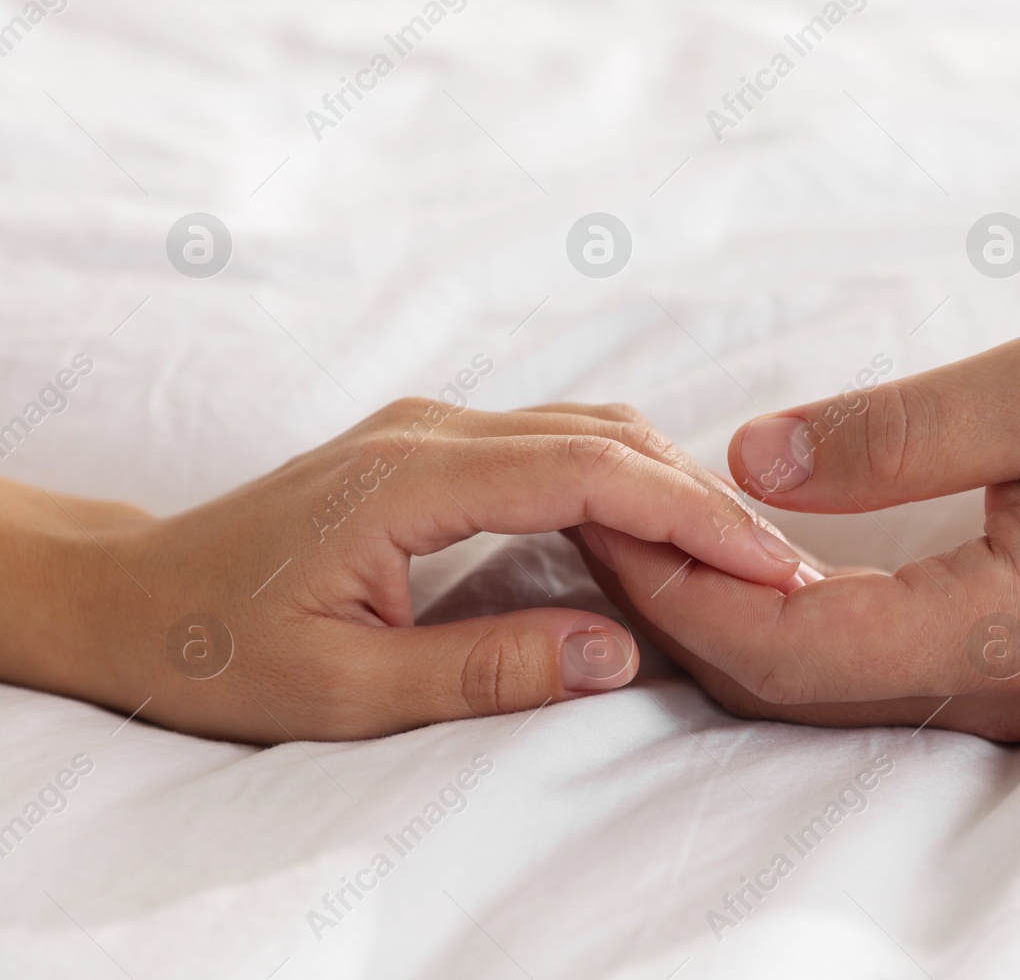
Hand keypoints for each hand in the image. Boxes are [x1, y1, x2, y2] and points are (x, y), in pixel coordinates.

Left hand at [0, 399, 807, 742]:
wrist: (136, 601)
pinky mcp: (436, 444)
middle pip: (606, 437)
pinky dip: (628, 478)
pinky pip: (559, 441)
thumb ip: (482, 669)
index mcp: (408, 479)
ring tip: (741, 555)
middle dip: (705, 500)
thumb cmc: (219, 652)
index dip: (692, 516)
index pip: (590, 473)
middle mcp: (430, 430)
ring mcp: (433, 427)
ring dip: (673, 485)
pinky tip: (664, 528)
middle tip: (784, 570)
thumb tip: (619, 652)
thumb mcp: (342, 691)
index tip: (772, 565)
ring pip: (590, 429)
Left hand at [581, 320, 1019, 740]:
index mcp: (997, 632)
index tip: (598, 504)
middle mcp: (985, 690)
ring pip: (805, 686)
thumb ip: (898, 431)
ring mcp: (993, 692)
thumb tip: (753, 457)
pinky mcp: (999, 666)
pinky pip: (852, 666)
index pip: (779, 643)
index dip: (672, 581)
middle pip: (774, 683)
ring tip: (632, 528)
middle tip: (583, 513)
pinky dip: (770, 616)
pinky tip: (735, 554)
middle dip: (665, 603)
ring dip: (708, 614)